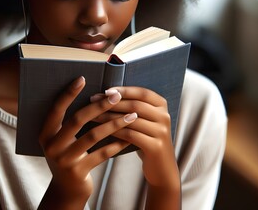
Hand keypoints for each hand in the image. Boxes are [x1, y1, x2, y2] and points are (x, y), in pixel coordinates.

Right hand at [38, 77, 137, 208]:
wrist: (66, 190)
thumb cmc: (69, 157)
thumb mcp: (62, 141)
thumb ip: (69, 122)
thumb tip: (93, 96)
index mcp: (45, 133)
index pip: (57, 108)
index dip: (69, 93)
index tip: (83, 78)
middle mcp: (51, 145)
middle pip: (77, 119)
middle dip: (99, 106)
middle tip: (116, 96)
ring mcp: (63, 160)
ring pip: (92, 136)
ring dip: (114, 124)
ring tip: (131, 116)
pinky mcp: (77, 172)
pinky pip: (101, 154)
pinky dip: (116, 145)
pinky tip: (129, 138)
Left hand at [91, 86, 180, 208]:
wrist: (162, 168)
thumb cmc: (146, 140)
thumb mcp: (144, 121)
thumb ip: (133, 107)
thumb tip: (107, 94)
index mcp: (162, 105)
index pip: (141, 92)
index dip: (123, 90)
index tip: (105, 91)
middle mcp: (164, 116)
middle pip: (135, 105)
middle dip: (112, 102)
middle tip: (93, 101)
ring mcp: (161, 131)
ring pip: (130, 120)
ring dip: (109, 117)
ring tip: (93, 116)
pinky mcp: (155, 146)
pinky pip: (130, 135)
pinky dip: (114, 131)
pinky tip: (101, 131)